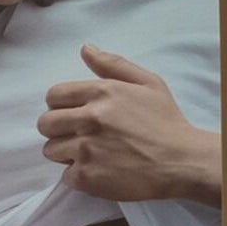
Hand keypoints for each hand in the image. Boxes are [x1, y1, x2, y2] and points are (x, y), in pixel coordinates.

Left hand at [39, 46, 220, 205]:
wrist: (181, 161)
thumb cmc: (165, 121)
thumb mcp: (148, 83)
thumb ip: (114, 65)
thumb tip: (85, 49)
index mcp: (103, 92)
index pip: (54, 95)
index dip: (60, 105)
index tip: (74, 114)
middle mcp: (90, 118)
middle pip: (45, 123)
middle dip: (58, 129)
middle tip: (79, 134)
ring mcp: (86, 149)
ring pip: (51, 150)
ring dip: (66, 153)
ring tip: (92, 153)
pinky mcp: (86, 176)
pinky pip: (65, 175)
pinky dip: (79, 175)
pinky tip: (100, 170)